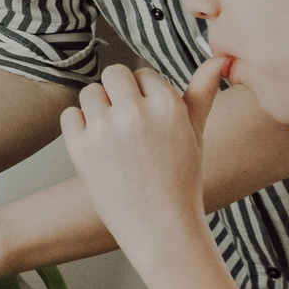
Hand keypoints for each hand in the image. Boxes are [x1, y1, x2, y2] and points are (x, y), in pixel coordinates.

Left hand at [58, 58, 226, 259]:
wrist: (161, 229)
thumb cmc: (181, 182)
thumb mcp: (196, 134)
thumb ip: (202, 93)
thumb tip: (219, 59)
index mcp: (168, 105)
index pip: (143, 73)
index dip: (144, 94)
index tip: (148, 118)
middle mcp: (135, 112)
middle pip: (113, 74)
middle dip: (118, 92)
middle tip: (126, 121)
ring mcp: (105, 130)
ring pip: (89, 92)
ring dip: (97, 108)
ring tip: (113, 136)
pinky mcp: (81, 149)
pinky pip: (69, 115)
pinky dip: (78, 126)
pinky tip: (95, 145)